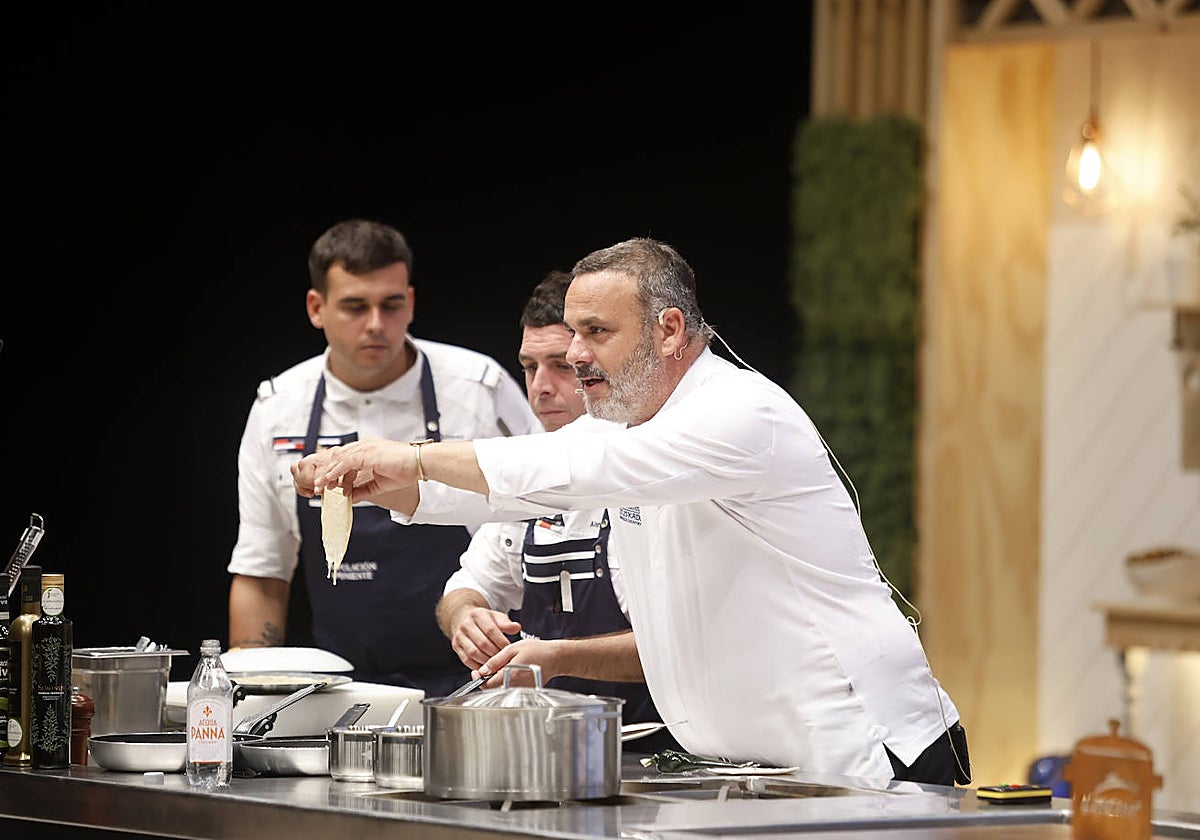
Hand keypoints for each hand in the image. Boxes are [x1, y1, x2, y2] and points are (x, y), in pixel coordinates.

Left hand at [291, 436, 416, 501]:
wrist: (421, 463)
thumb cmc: (407, 469)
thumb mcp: (380, 483)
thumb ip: (364, 488)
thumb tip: (351, 496)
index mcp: (368, 448)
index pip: (345, 457)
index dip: (334, 471)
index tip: (329, 484)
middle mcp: (364, 445)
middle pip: (338, 456)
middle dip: (327, 472)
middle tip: (319, 486)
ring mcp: (365, 447)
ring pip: (338, 459)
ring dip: (327, 474)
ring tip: (320, 487)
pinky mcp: (366, 453)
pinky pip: (344, 463)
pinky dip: (334, 473)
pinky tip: (329, 482)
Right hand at [450, 607, 519, 671]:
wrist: (464, 619)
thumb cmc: (483, 620)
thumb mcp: (496, 617)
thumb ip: (506, 623)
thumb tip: (516, 628)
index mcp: (477, 614)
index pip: (490, 630)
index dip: (501, 641)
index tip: (508, 648)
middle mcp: (466, 625)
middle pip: (482, 643)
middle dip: (494, 653)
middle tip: (503, 658)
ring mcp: (459, 636)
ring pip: (473, 653)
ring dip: (486, 661)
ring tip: (496, 663)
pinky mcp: (456, 646)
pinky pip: (466, 660)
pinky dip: (477, 665)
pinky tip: (486, 666)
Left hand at [479, 638, 563, 687]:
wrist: (555, 658)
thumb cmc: (537, 650)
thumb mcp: (513, 649)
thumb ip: (496, 660)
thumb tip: (483, 670)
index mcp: (511, 676)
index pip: (486, 685)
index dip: (478, 679)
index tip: (477, 671)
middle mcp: (515, 686)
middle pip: (492, 690)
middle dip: (486, 679)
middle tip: (486, 669)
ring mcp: (520, 691)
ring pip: (500, 690)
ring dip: (495, 681)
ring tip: (499, 668)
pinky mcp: (525, 692)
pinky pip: (509, 690)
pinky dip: (504, 682)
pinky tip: (509, 672)